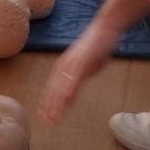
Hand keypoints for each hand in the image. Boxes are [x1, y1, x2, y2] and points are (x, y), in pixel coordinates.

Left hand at [39, 0, 149, 125]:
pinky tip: (65, 101)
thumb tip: (75, 89)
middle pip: (54, 89)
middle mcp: (65, 65)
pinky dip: (68, 90)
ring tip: (54, 117)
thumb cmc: (97, 46)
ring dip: (57, 103)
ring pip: (62, 87)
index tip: (44, 116)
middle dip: (50, 107)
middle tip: (47, 122)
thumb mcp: (86, 65)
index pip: (52, 88)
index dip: (48, 102)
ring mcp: (73, 63)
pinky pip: (74, 79)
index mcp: (64, 66)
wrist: (105, 27)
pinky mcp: (82, 61)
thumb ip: (79, 77)